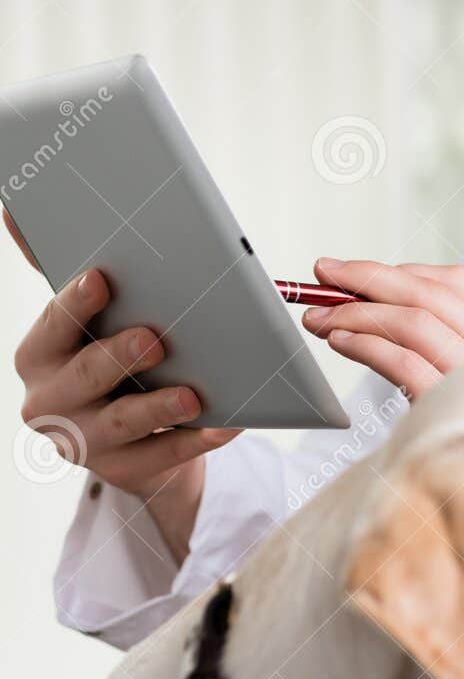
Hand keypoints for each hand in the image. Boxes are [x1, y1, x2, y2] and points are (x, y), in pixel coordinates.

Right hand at [11, 263, 242, 561]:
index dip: (76, 304)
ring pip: (122, 422)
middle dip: (118, 356)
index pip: (54, 325)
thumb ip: (65, 272)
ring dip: (159, 406)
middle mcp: (51, 399)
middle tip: (154, 339)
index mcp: (40, 355)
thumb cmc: (115, 361)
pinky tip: (227, 425)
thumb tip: (13, 208)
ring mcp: (83, 441)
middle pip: (85, 376)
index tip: (102, 278)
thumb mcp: (92, 323)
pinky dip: (197, 441)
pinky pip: (163, 455)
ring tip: (194, 395)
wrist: (133, 435)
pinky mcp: (121, 470)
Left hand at [299, 257, 463, 398]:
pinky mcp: (455, 407)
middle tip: (322, 273)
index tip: (356, 272)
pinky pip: (403, 361)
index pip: (459, 285)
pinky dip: (364, 344)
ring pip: (415, 321)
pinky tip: (338, 342)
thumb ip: (444, 352)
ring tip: (319, 316)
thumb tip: (376, 312)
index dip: (401, 271)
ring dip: (357, 311)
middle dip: (368, 277)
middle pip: (431, 294)